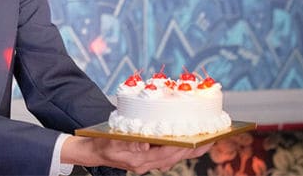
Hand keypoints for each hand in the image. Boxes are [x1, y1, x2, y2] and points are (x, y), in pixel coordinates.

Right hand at [61, 136, 212, 173]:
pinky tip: (181, 140)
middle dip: (193, 149)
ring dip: (187, 148)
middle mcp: (146, 163)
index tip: (202, 141)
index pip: (168, 155)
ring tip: (202, 139)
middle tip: (211, 138)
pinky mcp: (144, 157)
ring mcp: (146, 162)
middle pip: (174, 157)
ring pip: (171, 156)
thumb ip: (127, 143)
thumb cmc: (100, 144)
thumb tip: (143, 144)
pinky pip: (164, 153)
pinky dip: (175, 147)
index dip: (185, 148)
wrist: (91, 152)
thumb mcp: (111, 141)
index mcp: (140, 160)